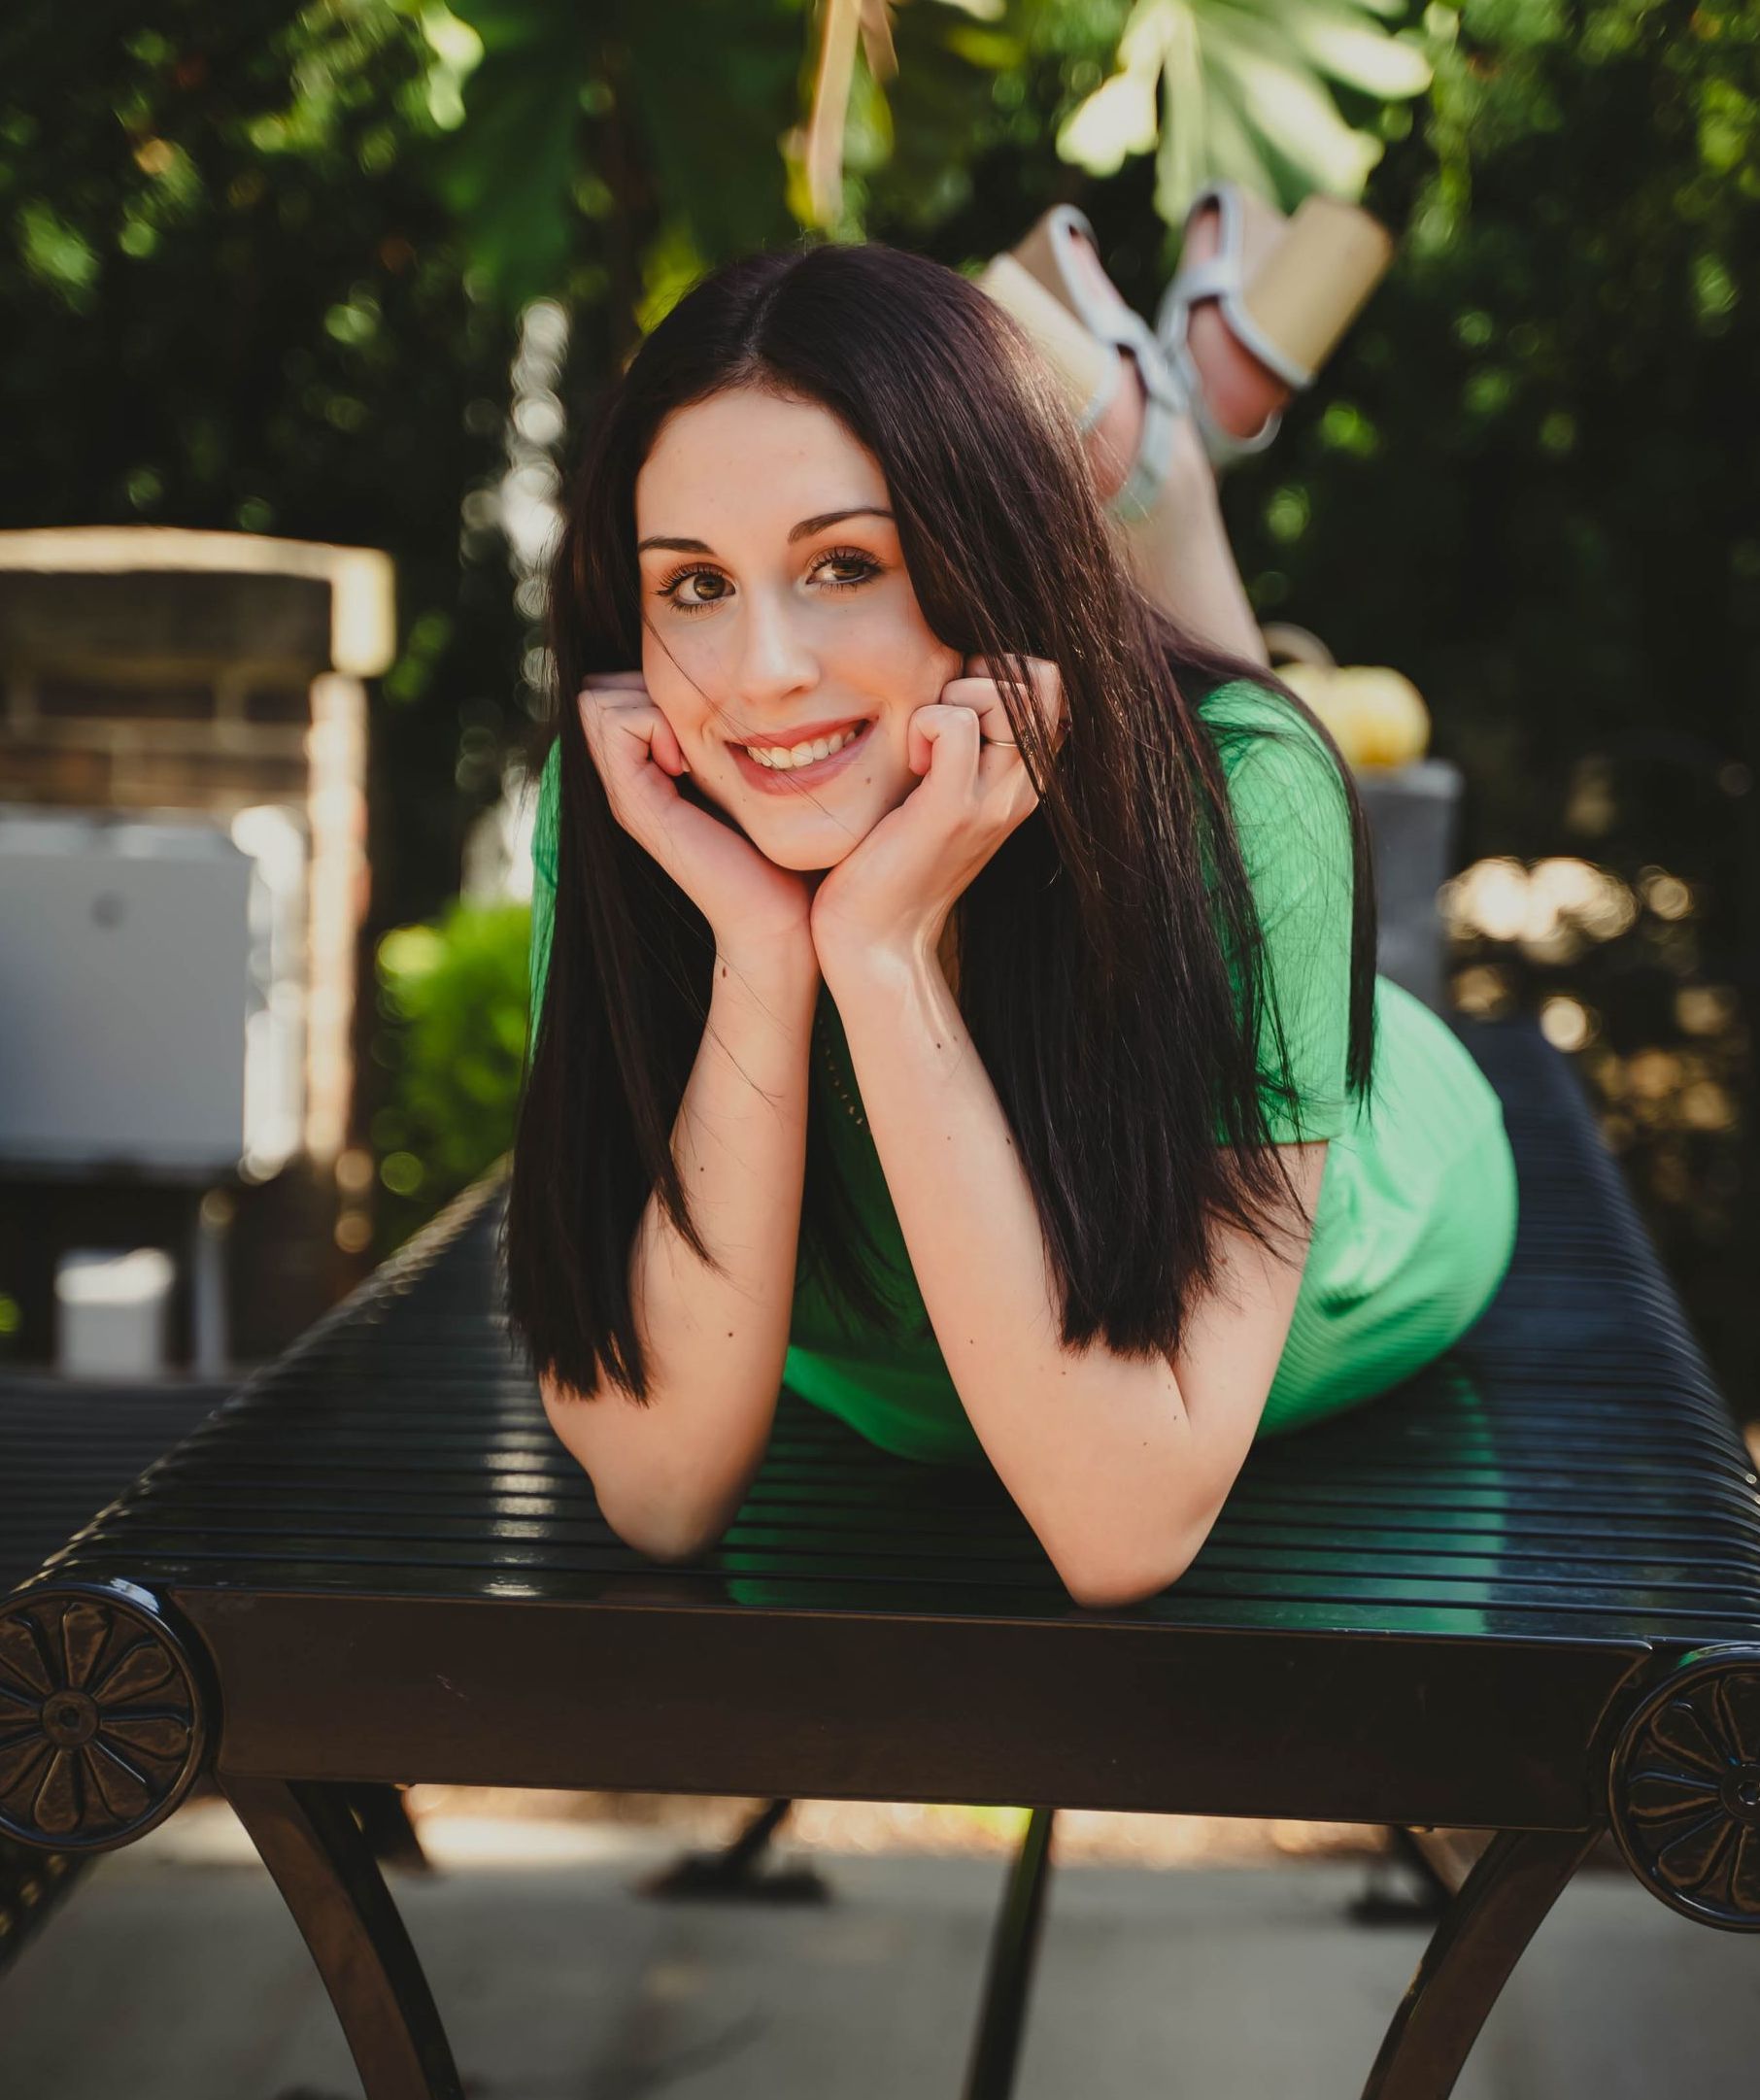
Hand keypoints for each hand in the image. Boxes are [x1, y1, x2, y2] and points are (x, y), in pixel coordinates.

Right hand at [578, 674, 815, 969]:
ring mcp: (625, 794)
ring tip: (693, 752)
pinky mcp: (635, 806)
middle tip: (694, 734)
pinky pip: (617, 724)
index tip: (701, 726)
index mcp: (647, 772)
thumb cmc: (781, 852)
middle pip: (597, 689)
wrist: (779, 918)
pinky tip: (689, 764)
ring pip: (597, 699)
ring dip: (651, 704)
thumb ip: (724, 741)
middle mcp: (626, 781)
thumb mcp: (748, 778)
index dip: (650, 687)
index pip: (610, 687)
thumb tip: (727, 687)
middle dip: (645, 689)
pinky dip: (654, 722)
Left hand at [809, 655, 1064, 982]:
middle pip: (1045, 680)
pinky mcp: (952, 811)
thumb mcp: (937, 792)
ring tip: (922, 743)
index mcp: (1025, 780)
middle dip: (987, 670)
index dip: (1008, 670)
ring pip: (1007, 694)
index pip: (1054, 689)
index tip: (956, 702)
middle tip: (940, 711)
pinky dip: (924, 722)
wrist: (876, 939)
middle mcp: (1022, 787)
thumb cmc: (891, 857)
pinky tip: (908, 763)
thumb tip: (949, 675)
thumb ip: (958, 743)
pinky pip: (954, 723)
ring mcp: (993, 800)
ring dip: (954, 694)